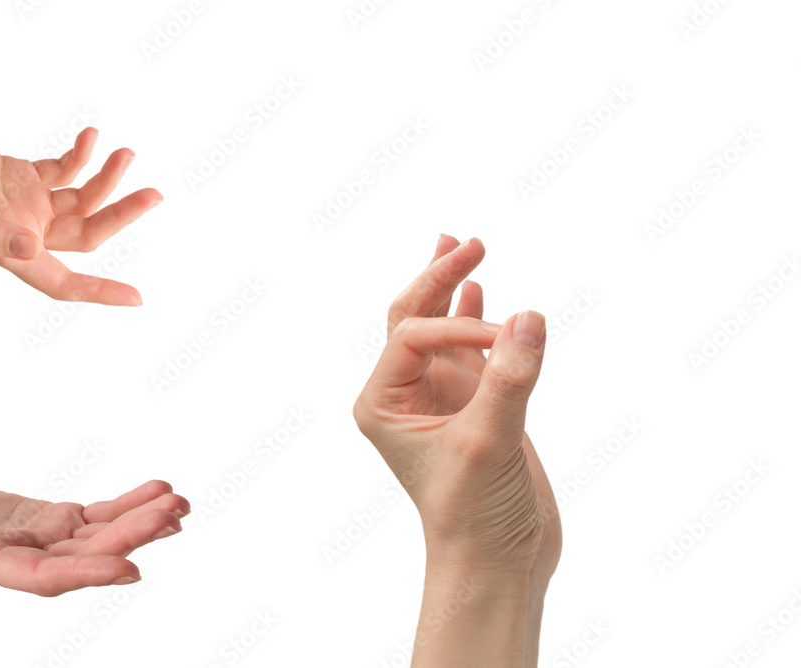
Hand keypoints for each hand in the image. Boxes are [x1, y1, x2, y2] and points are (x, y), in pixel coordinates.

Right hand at [0, 124, 160, 305]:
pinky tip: (90, 136)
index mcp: (13, 251)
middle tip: (154, 193)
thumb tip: (29, 250)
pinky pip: (63, 172)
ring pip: (81, 200)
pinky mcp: (24, 179)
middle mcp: (27, 232)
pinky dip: (80, 157)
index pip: (64, 281)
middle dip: (121, 214)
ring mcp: (27, 205)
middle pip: (88, 232)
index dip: (101, 292)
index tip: (138, 298)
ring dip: (105, 178)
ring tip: (123, 152)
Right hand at [0, 465, 188, 596]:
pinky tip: (160, 495)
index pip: (43, 577)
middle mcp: (26, 560)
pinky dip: (131, 506)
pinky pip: (101, 517)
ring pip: (101, 538)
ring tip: (180, 504)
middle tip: (172, 514)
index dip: (87, 574)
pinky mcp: (58, 524)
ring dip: (142, 523)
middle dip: (131, 537)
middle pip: (85, 557)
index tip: (131, 569)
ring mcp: (47, 543)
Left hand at [352, 235, 560, 665]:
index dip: (459, 325)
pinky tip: (479, 290)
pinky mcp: (473, 405)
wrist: (498, 561)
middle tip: (469, 242)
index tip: (507, 343)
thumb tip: (530, 317)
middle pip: (413, 316)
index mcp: (383, 402)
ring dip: (451, 287)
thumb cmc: (475, 513)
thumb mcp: (489, 442)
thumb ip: (509, 378)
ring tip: (462, 245)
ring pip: (440, 327)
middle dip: (438, 276)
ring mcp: (440, 398)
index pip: (413, 335)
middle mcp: (404, 394)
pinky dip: (474, 318)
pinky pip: (469, 349)